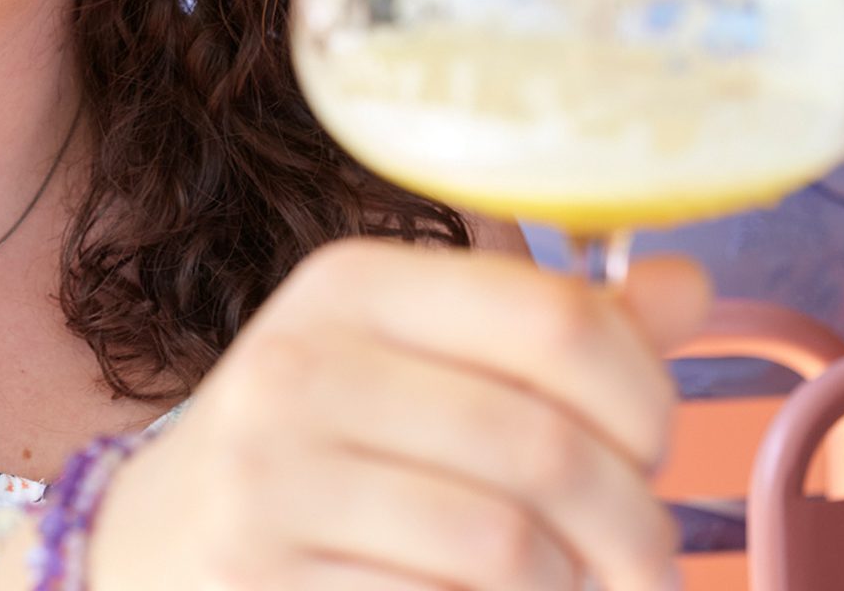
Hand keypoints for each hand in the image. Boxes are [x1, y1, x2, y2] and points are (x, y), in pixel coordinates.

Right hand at [90, 239, 710, 590]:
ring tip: (578, 584)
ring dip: (577, 586)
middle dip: (633, 520)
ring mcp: (273, 477)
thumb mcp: (413, 358)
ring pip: (509, 546)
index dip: (643, 391)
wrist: (158, 543)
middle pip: (549, 447)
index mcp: (352, 282)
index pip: (555, 318)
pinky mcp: (263, 572)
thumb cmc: (320, 440)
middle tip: (644, 551)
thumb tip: (685, 284)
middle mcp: (301, 362)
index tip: (651, 440)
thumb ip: (549, 329)